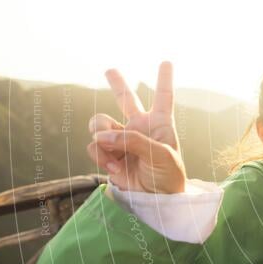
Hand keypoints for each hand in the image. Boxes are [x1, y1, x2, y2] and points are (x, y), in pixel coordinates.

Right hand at [86, 61, 186, 193]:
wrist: (157, 201)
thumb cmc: (168, 176)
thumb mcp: (160, 155)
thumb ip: (133, 141)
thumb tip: (101, 136)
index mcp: (161, 124)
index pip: (164, 96)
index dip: (164, 79)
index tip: (166, 62)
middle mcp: (140, 128)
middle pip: (126, 100)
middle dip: (118, 84)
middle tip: (110, 69)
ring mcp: (122, 140)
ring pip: (100, 124)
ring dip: (102, 135)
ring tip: (114, 152)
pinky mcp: (108, 155)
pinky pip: (94, 146)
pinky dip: (100, 155)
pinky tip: (114, 166)